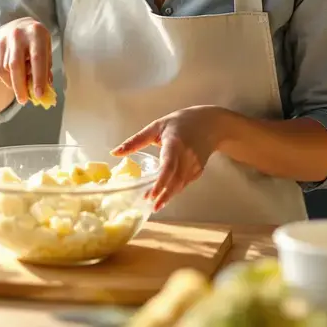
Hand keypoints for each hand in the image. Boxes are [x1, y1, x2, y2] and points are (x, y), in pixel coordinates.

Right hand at [0, 18, 51, 104]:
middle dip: (19, 86)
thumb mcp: (46, 49)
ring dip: (12, 84)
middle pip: (15, 65)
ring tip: (21, 87)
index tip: (39, 95)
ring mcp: (1, 40)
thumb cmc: (36, 43)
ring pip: (4, 70)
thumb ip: (46, 68)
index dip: (38, 78)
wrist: (17, 26)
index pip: (37, 58)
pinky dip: (5, 80)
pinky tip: (12, 78)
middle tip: (24, 101)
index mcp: (36, 32)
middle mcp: (17, 34)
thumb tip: (45, 91)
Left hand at [112, 106, 226, 211]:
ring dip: (169, 195)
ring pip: (181, 184)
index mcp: (175, 143)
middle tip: (149, 203)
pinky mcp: (199, 169)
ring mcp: (195, 164)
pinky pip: (185, 183)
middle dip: (163, 194)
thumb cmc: (180, 122)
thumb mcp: (156, 126)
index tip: (151, 194)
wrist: (211, 123)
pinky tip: (165, 196)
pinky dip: (175, 190)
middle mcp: (187, 155)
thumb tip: (114, 153)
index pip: (168, 166)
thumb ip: (136, 141)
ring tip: (155, 204)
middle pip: (175, 180)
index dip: (160, 182)